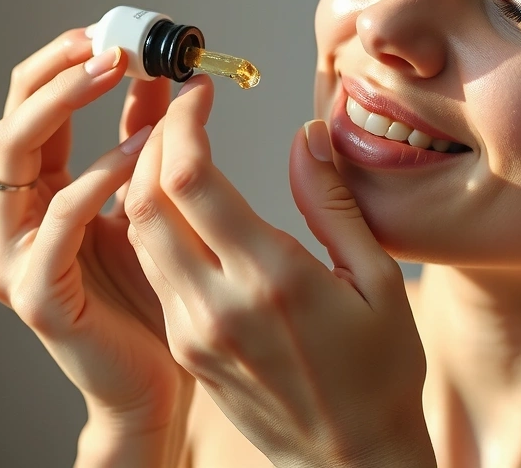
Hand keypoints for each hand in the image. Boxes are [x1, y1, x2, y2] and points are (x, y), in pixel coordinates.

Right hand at [0, 29, 191, 431]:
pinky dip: (97, 176)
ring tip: (119, 70)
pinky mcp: (37, 292)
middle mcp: (14, 220)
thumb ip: (142, 141)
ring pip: (19, 160)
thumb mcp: (147, 200)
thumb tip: (159, 75)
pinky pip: (61, 219)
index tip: (111, 29)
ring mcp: (16, 255)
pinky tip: (139, 151)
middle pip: (15, 123)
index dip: (63, 63)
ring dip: (68, 105)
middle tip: (108, 40)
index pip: (32, 109)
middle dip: (57, 73)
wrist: (157, 383)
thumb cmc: (156, 292)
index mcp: (37, 194)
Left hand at [124, 75, 435, 467]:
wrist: (350, 461)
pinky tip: (183, 202)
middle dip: (151, 142)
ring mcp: (193, 331)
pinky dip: (156, 224)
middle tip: (177, 108)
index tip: (198, 91)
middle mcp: (217, 306)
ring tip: (175, 145)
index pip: (192, 179)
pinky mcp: (186, 347)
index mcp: (271, 280)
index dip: (184, 123)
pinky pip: (154, 270)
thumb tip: (305, 135)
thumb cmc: (381, 372)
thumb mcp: (379, 281)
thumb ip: (334, 203)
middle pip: (146, 202)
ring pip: (140, 236)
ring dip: (145, 181)